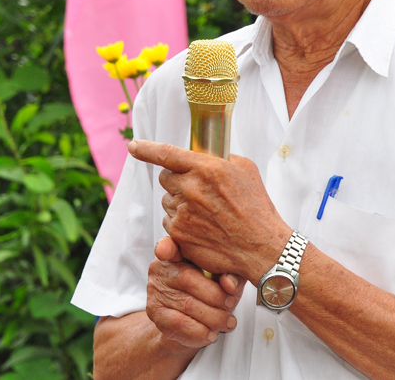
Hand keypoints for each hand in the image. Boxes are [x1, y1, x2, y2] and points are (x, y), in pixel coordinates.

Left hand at [129, 139, 290, 282]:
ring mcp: (182, 213)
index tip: (133, 146)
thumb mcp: (246, 170)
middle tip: (196, 190)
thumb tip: (207, 155)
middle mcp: (191, 188)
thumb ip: (221, 158)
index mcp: (206, 168)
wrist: (261, 247)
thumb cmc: (257, 208)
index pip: (167, 153)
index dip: (146, 148)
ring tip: (206, 214)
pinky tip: (203, 229)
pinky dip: (181, 224)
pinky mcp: (179, 234)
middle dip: (177, 181)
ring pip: (167, 201)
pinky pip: (169, 222)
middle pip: (166, 178)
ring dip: (179, 204)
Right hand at [147, 236, 243, 347]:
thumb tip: (229, 284)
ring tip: (228, 322)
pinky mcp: (155, 314)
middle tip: (231, 304)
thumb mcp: (224, 278)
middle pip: (188, 279)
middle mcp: (160, 269)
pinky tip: (212, 333)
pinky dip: (200, 331)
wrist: (190, 322)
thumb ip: (230, 275)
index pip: (168, 245)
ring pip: (187, 305)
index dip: (166, 247)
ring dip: (213, 317)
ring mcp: (155, 291)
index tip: (164, 251)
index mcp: (177, 252)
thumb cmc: (210, 291)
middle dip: (216, 296)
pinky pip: (179, 324)